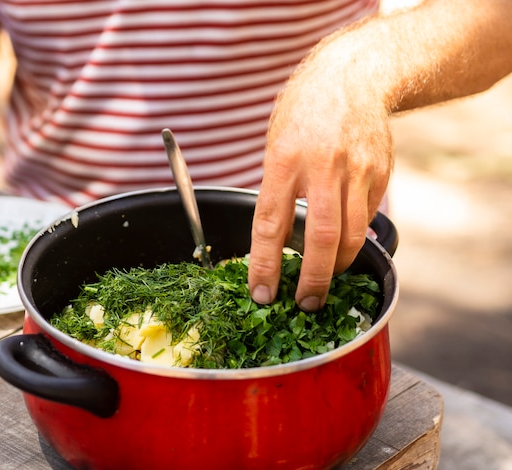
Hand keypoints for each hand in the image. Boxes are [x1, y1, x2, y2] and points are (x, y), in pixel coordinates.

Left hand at [248, 51, 392, 310]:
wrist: (351, 76)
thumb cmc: (302, 113)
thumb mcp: (275, 144)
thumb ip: (277, 190)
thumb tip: (276, 241)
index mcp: (283, 160)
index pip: (270, 224)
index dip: (264, 265)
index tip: (261, 294)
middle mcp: (322, 167)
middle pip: (320, 238)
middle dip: (313, 279)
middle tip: (305, 304)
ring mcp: (357, 170)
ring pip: (351, 235)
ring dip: (338, 267)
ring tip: (325, 281)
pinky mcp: (380, 173)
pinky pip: (366, 218)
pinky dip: (354, 237)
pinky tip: (343, 243)